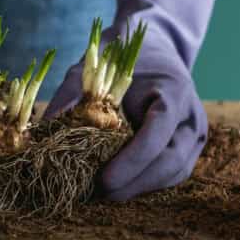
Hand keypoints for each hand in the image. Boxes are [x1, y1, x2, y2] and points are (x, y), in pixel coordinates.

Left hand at [46, 26, 206, 199]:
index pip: (160, 129)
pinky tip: (120, 185)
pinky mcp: (187, 147)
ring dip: (140, 187)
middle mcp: (190, 114)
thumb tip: (45, 130)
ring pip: (174, 173)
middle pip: (173, 160)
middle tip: (100, 192)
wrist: (153, 46)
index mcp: (173, 89)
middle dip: (135, 182)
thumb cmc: (120, 55)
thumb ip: (72, 93)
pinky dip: (145, 183)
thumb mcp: (94, 65)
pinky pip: (170, 173)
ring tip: (105, 193)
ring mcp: (193, 134)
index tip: (105, 179)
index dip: (134, 159)